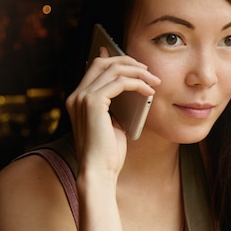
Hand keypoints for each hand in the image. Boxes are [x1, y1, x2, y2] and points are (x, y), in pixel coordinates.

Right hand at [65, 47, 160, 175]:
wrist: (98, 171)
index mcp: (78, 99)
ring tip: (154, 81)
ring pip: (113, 69)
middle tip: (148, 70)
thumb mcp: (113, 123)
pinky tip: (149, 91)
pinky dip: (138, 83)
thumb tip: (129, 89)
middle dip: (128, 62)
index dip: (116, 59)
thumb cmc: (108, 153)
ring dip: (138, 72)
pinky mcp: (93, 103)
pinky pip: (120, 82)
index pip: (95, 68)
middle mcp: (76, 95)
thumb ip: (116, 105)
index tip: (136, 62)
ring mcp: (82, 97)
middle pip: (103, 62)